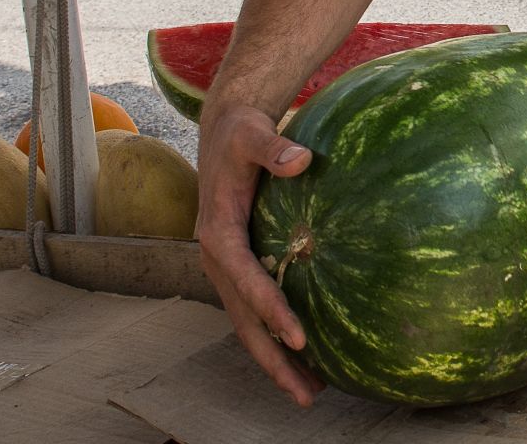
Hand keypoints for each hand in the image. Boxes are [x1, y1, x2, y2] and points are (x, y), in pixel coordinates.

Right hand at [196, 104, 322, 406]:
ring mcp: (226, 268)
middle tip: (305, 393)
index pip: (246, 280)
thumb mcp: (253, 133)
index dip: (270, 309)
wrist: (224, 132)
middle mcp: (217, 258)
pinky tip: (308, 353)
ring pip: (247, 324)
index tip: (299, 337)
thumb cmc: (242, 133)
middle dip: (272, 358)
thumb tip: (301, 159)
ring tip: (310, 392)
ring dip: (274, 359)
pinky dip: (275, 334)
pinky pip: (254, 309)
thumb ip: (274, 148)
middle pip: (242, 320)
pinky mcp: (239, 266)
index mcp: (217, 233)